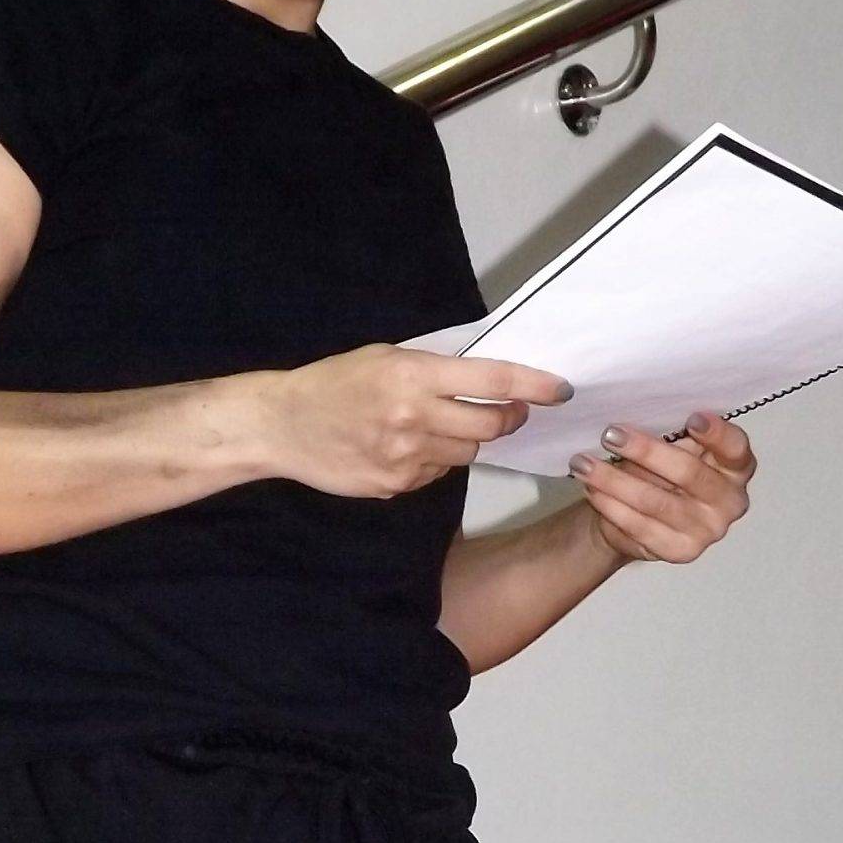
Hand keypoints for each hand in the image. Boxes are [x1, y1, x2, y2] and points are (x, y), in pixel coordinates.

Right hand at [255, 344, 572, 500]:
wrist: (282, 425)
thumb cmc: (334, 382)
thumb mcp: (384, 357)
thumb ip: (433, 369)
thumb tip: (487, 380)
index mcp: (413, 376)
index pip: (492, 382)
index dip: (534, 386)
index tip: (560, 390)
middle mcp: (414, 418)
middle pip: (491, 427)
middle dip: (509, 419)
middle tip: (512, 412)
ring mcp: (405, 458)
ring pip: (467, 454)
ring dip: (469, 441)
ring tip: (441, 426)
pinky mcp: (395, 486)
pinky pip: (437, 474)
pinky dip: (435, 461)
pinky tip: (407, 447)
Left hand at [567, 410, 755, 565]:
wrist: (640, 516)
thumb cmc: (661, 471)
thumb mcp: (672, 446)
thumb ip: (672, 433)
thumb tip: (642, 409)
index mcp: (736, 467)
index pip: (735, 449)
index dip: (718, 434)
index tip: (692, 419)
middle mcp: (729, 501)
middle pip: (688, 473)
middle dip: (646, 452)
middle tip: (610, 435)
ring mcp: (707, 530)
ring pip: (655, 501)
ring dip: (614, 480)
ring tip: (583, 464)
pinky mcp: (680, 551)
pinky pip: (639, 526)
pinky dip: (610, 505)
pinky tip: (591, 489)